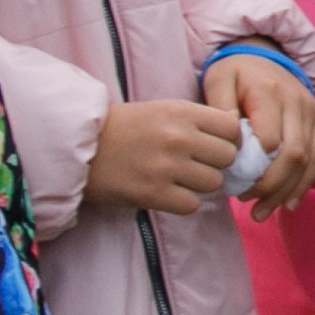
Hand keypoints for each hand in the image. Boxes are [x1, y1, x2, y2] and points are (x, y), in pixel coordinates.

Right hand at [86, 99, 241, 215]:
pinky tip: (169, 193)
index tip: (217, 146)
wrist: (78, 147)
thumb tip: (237, 138)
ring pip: (213, 183)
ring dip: (200, 184)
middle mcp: (179, 138)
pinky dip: (184, 202)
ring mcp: (166, 167)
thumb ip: (198, 121)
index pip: (233, 128)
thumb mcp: (164, 110)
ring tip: (180, 179)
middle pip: (227, 157)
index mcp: (183, 112)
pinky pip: (191, 204)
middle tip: (198, 165)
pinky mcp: (153, 194)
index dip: (229, 140)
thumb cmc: (124, 128)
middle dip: (217, 163)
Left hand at [203, 54, 314, 220]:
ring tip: (262, 213)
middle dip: (271, 186)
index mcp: (269, 93)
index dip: (254, 168)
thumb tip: (231, 138)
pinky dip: (304, 183)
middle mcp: (297, 103)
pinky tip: (288, 204)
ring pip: (308, 159)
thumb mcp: (218, 80)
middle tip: (246, 204)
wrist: (265, 53)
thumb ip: (220, 107)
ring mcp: (312, 112)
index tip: (232, 185)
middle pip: (293, 153)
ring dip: (287, 191)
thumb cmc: (235, 72)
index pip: (270, 139)